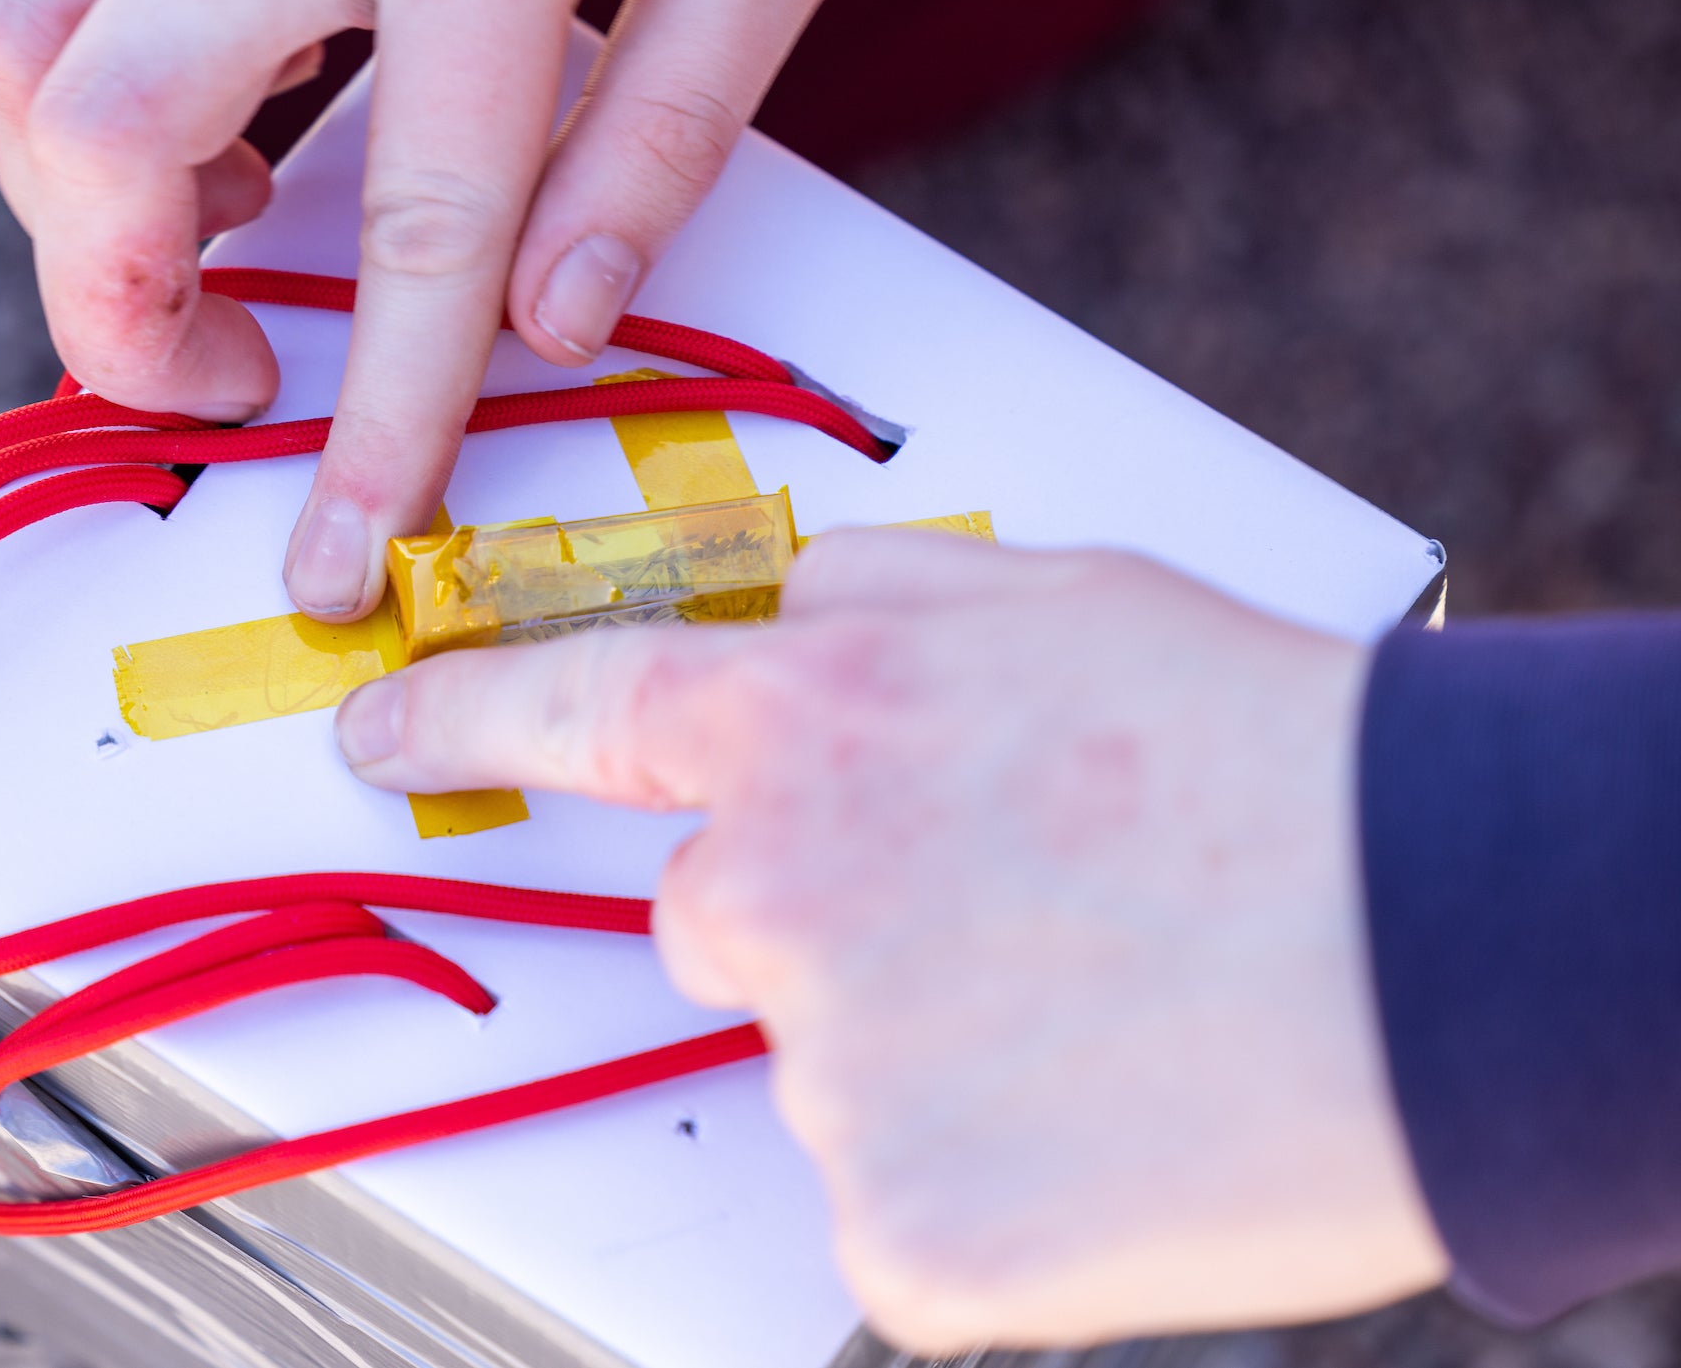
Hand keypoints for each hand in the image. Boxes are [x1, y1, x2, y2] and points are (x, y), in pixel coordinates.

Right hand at [0, 0, 887, 616]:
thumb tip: (553, 320)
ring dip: (77, 209)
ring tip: (224, 251)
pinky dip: (96, 94)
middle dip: (122, 317)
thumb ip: (666, 124)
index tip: (340, 556)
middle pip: (109, 128)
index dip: (377, 419)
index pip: (420, 221)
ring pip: (26, 41)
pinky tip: (218, 117)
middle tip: (226, 380)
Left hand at [333, 529, 1447, 1352]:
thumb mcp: (1054, 596)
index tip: (375, 735)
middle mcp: (772, 890)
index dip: (456, 718)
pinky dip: (973, 1176)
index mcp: (803, 718)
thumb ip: (868, 594)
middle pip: (712, 916)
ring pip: (816, 1060)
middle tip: (1005, 909)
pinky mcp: (897, 1232)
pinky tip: (1093, 1115)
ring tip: (1087, 1006)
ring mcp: (827, 1072)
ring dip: (919, 1045)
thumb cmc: (1270, 754)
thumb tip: (770, 603)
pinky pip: (890, 1200)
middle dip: (818, 913)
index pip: (564, 708)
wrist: (1450, 938)